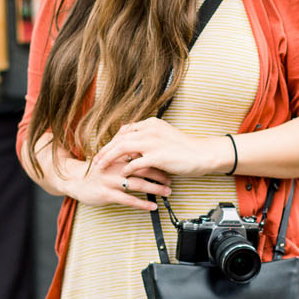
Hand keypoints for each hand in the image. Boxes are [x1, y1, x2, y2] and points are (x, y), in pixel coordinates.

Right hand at [64, 151, 171, 211]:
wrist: (74, 180)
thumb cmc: (96, 170)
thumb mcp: (109, 157)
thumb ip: (123, 151)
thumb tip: (141, 146)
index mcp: (118, 156)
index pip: (141, 155)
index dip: (156, 159)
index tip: (169, 164)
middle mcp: (116, 167)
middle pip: (143, 168)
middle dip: (160, 175)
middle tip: (172, 180)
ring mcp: (111, 181)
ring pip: (137, 184)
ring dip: (155, 188)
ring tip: (167, 192)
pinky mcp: (107, 194)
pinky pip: (128, 199)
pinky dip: (142, 203)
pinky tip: (153, 206)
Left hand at [93, 118, 225, 180]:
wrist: (203, 154)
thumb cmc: (185, 149)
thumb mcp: (164, 137)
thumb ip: (148, 138)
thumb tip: (130, 143)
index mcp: (151, 123)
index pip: (124, 130)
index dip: (112, 141)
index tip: (104, 151)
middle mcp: (150, 129)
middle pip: (119, 138)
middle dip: (105, 150)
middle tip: (95, 160)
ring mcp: (154, 142)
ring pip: (123, 148)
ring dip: (109, 158)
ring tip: (101, 167)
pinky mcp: (158, 156)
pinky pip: (135, 163)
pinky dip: (127, 168)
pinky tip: (122, 174)